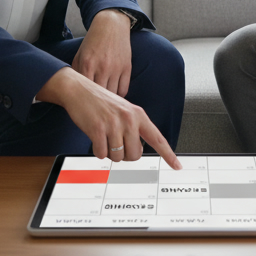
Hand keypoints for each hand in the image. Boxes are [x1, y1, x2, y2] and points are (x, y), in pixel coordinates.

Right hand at [36, 68, 180, 168]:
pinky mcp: (98, 129)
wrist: (78, 89)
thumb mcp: (123, 110)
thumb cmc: (100, 102)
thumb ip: (133, 127)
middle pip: (135, 155)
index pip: (157, 138)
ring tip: (104, 137)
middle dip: (124, 155)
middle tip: (115, 143)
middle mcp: (128, 119)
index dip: (168, 154)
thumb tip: (137, 151)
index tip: (177, 166)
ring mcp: (113, 124)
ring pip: (117, 157)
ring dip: (109, 153)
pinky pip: (102, 154)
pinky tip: (95, 137)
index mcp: (138, 114)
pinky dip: (97, 151)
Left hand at [72, 9, 132, 95]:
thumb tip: (74, 91)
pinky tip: (113, 94)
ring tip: (104, 102)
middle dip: (96, 102)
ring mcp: (116, 68)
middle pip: (99, 96)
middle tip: (94, 106)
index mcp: (87, 64)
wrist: (111, 26)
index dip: (83, 99)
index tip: (83, 103)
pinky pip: (123, 90)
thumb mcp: (80, 55)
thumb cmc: (93, 42)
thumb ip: (76, 72)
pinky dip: (118, 95)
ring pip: (112, 95)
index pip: (84, 90)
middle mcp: (102, 67)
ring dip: (108, 100)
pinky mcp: (127, 68)